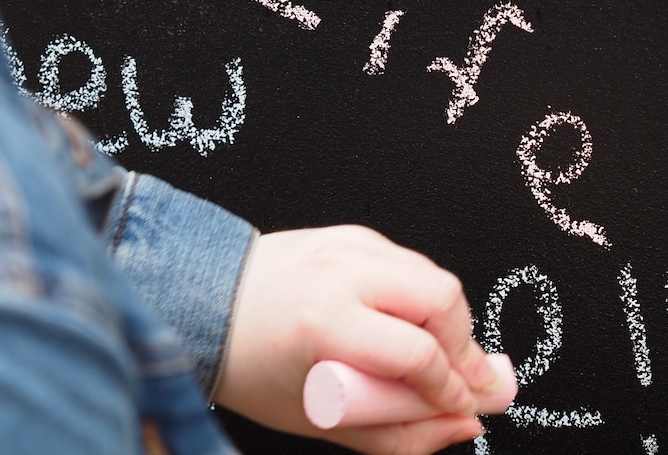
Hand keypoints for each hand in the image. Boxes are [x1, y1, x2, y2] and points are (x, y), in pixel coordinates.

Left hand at [212, 226, 503, 454]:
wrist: (201, 305)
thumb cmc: (250, 366)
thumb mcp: (315, 416)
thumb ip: (395, 433)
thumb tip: (460, 425)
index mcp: (323, 322)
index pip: (417, 353)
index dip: (452, 387)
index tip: (462, 406)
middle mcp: (339, 274)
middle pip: (441, 299)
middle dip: (465, 344)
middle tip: (466, 378)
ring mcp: (347, 245)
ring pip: (433, 275)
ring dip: (449, 320)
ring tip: (442, 355)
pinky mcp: (351, 233)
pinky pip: (409, 262)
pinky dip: (420, 295)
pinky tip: (410, 322)